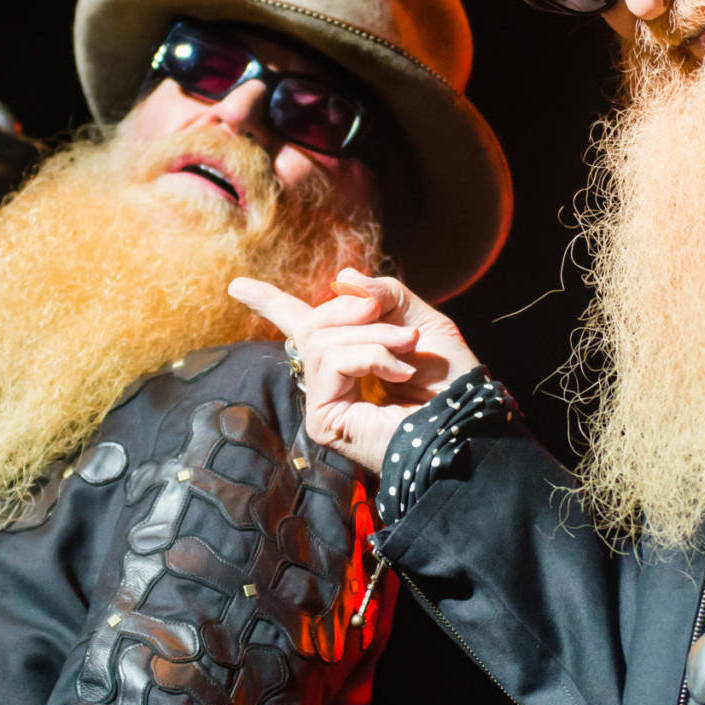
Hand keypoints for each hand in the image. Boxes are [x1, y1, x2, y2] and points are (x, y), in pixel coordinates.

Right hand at [228, 268, 478, 473]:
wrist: (467, 424)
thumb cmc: (452, 382)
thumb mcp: (422, 321)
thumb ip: (384, 294)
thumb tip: (341, 280)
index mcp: (351, 355)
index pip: (302, 325)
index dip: (270, 302)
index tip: (237, 285)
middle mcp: (331, 380)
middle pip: (314, 323)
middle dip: (361, 314)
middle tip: (405, 331)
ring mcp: (323, 402)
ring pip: (321, 340)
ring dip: (374, 337)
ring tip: (408, 350)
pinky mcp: (322, 420)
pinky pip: (332, 362)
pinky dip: (371, 357)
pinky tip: (399, 374)